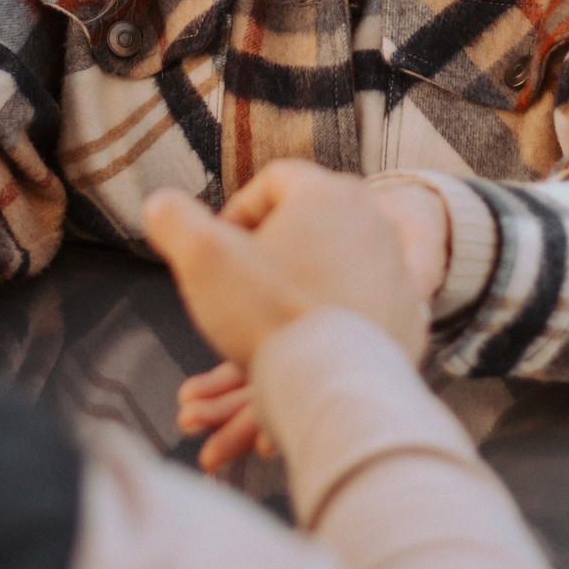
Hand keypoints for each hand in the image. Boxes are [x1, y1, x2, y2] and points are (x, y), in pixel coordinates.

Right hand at [164, 175, 448, 471]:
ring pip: (335, 265)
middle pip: (308, 223)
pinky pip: (361, 305)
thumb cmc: (269, 317)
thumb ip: (174, 222)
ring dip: (300, 284)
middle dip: (268, 253)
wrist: (335, 386)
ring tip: (269, 318)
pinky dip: (332, 317)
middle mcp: (373, 222)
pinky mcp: (407, 315)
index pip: (273, 182)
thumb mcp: (202, 259)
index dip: (236, 213)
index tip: (219, 250)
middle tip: (242, 286)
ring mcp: (397, 270)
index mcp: (328, 194)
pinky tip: (305, 339)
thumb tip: (160, 206)